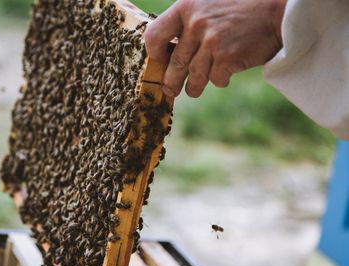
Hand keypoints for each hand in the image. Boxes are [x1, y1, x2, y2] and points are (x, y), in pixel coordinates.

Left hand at [145, 0, 286, 97]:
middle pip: (173, 63)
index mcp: (186, 7)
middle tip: (171, 89)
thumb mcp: (208, 2)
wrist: (278, 10)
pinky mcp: (226, 57)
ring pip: (194, 75)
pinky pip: (215, 79)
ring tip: (193, 90)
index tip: (160, 60)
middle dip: (171, 81)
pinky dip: (220, 80)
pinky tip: (226, 73)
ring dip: (193, 87)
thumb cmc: (242, 7)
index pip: (154, 34)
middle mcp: (196, 23)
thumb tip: (167, 49)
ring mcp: (211, 41)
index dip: (154, 52)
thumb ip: (188, 19)